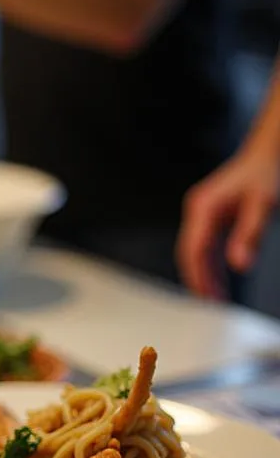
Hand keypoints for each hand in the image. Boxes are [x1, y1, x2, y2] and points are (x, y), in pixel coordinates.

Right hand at [177, 149, 279, 298]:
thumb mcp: (263, 206)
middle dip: (197, 279)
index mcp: (203, 207)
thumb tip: (239, 266)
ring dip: (204, 274)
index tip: (206, 297)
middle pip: (189, 252)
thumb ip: (250, 235)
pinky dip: (210, 263)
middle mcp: (197, 211)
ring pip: (195, 251)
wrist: (267, 153)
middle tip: (211, 303)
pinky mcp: (210, 217)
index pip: (193, 248)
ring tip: (216, 298)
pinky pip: (205, 245)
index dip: (197, 275)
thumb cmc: (266, 174)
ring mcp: (201, 214)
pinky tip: (220, 279)